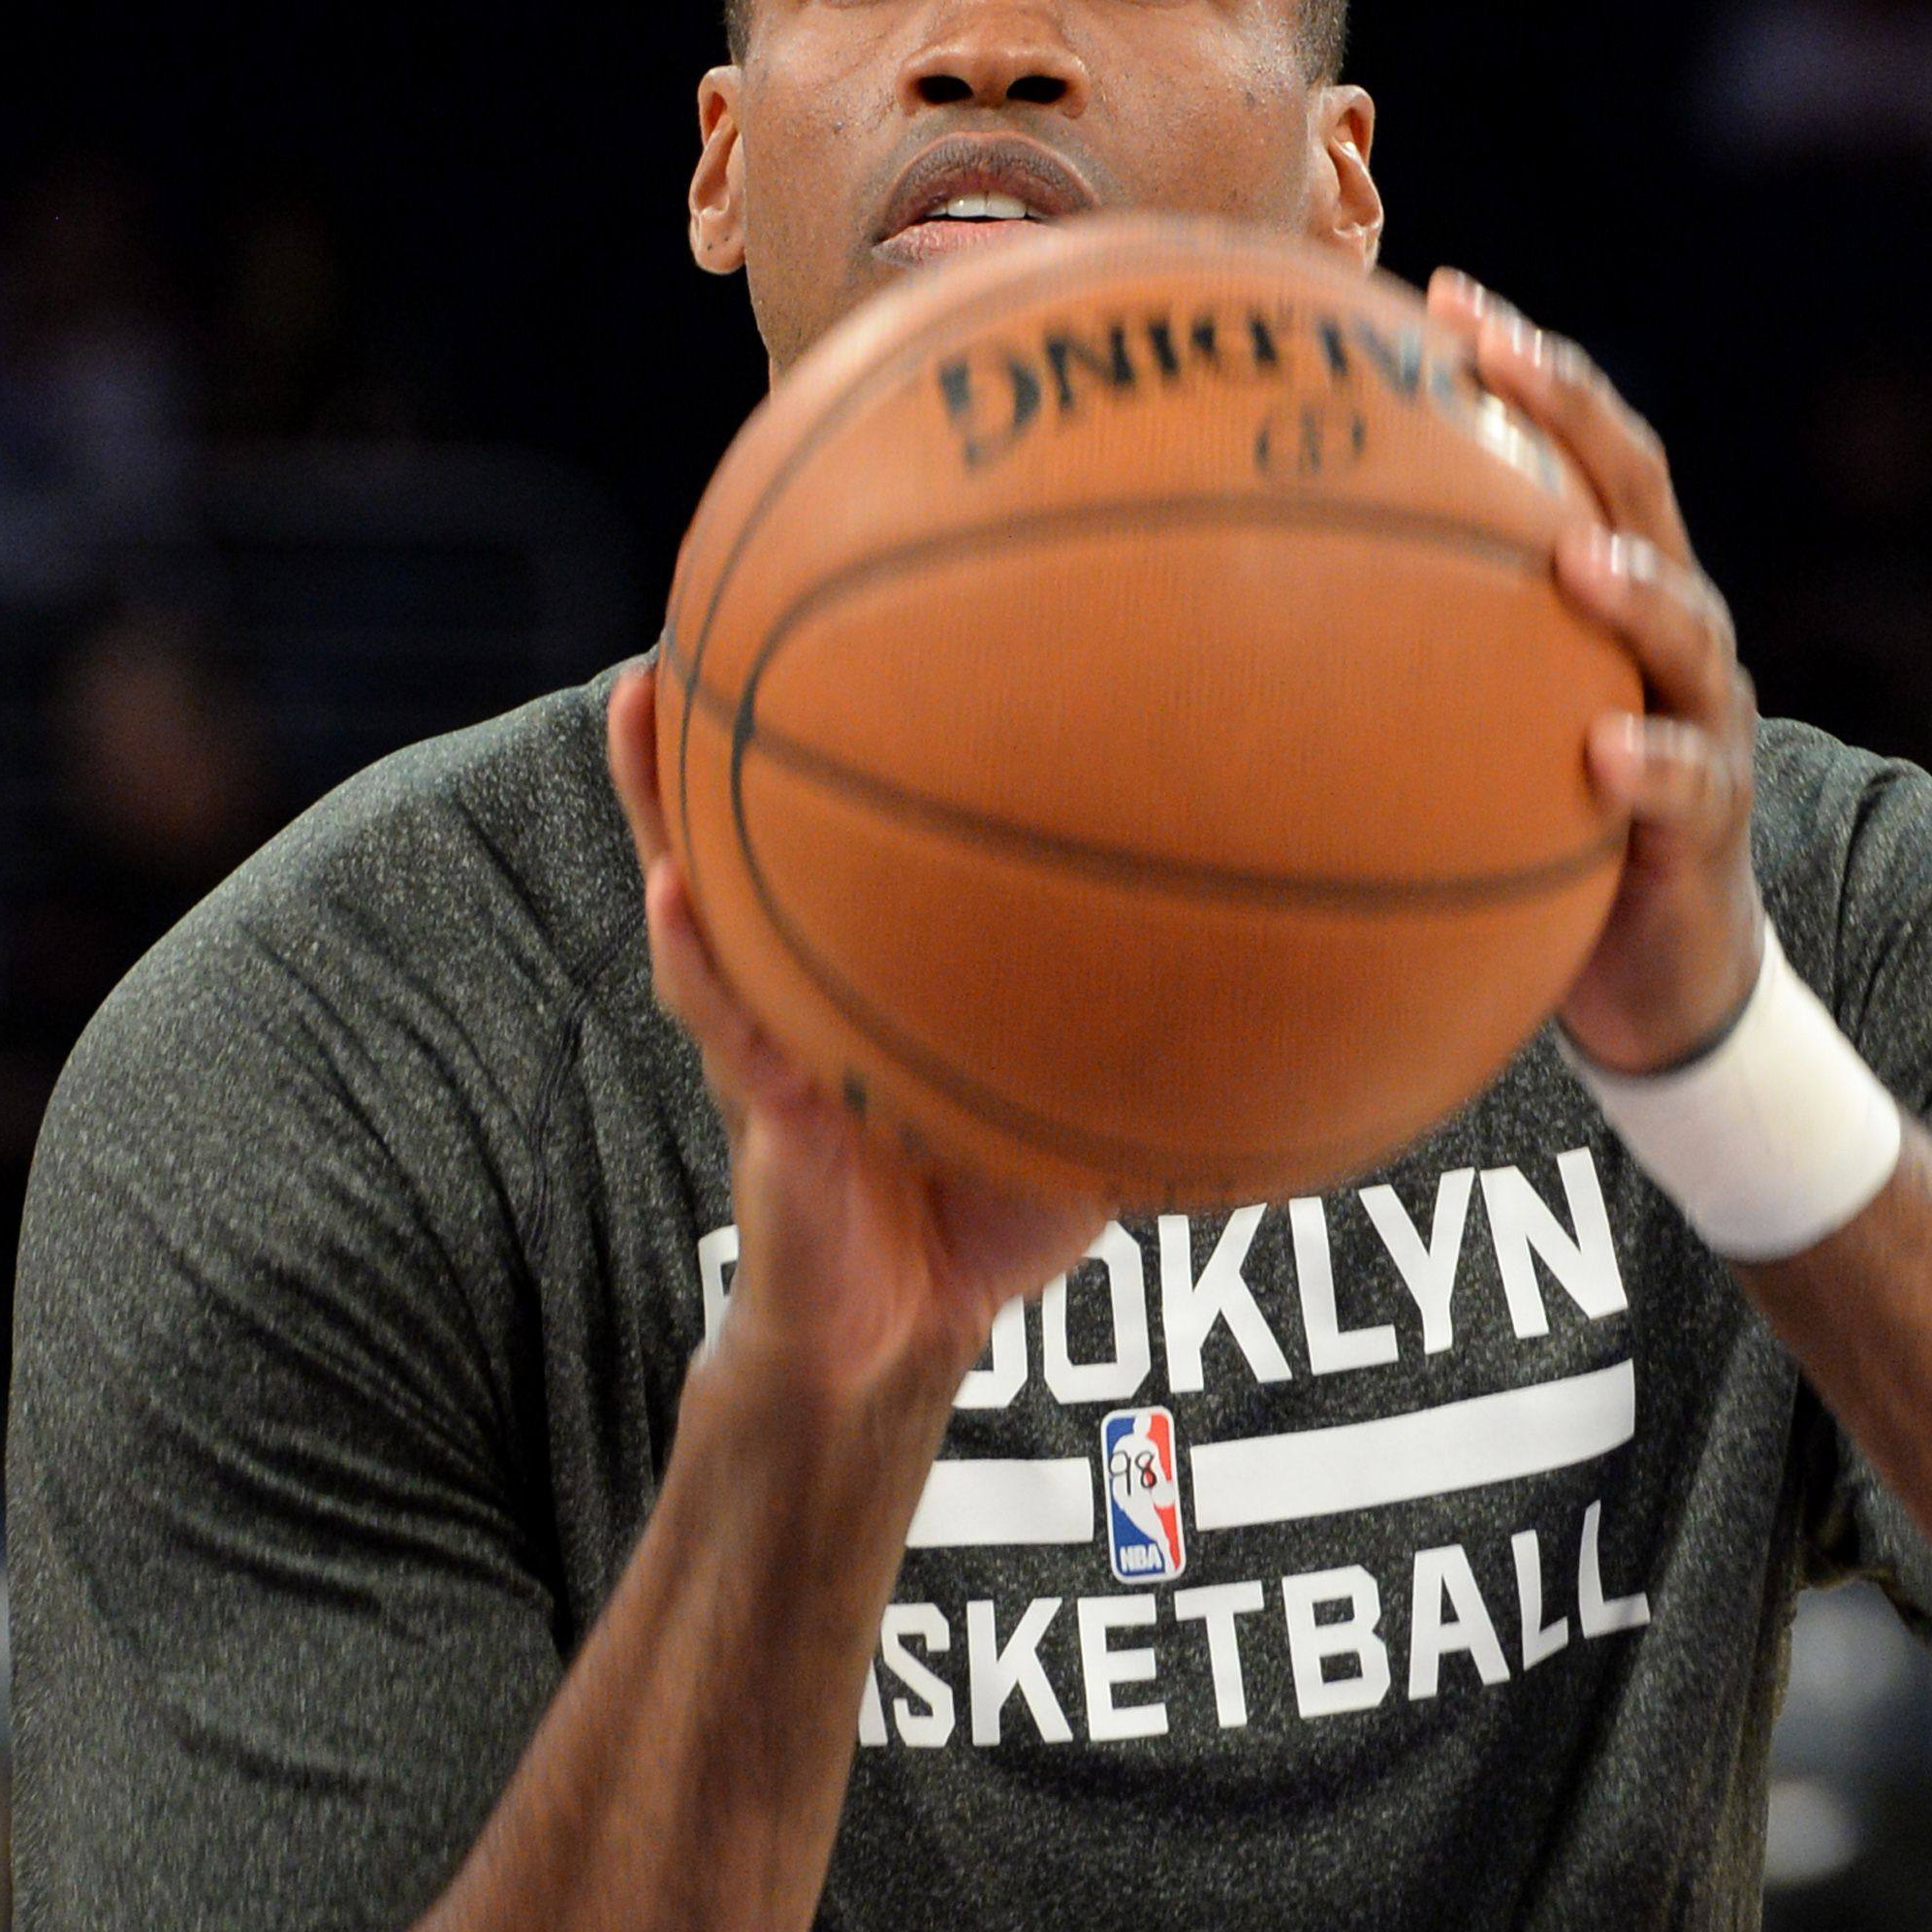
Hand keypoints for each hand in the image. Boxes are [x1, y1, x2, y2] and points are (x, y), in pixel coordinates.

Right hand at [605, 667, 1106, 1406]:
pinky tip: (670, 897)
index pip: (840, 820)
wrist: (905, 1334)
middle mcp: (802, 977)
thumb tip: (1288, 949)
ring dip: (663, 802)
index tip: (834, 597)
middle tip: (701, 598)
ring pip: (701, 895)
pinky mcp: (762, 1110)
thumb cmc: (986, 1205)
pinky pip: (723, 1021)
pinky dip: (695, 957)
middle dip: (720, 716)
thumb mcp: (1087, 1095)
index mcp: (865, 959)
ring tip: (643, 702)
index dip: (828, 723)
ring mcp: (767, 1034)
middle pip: (742, 822)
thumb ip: (1149, 1022)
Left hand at [1428, 269, 1763, 1074]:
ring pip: (1688, 626)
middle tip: (1498, 358)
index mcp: (1610, 582)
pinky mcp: (1711, 820)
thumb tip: (1214, 602)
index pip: (1578, 442)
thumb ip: (1397, 653)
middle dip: (1574, 411)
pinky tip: (1598, 755)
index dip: (1523, 364)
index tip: (1438, 297)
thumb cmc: (1538, 820)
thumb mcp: (1468, 722)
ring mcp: (1702, 717)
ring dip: (1635, 586)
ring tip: (1577, 561)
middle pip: (1640, 489)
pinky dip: (1647, 764)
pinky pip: (1686, 784)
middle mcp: (1670, 627)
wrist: (1652, 967)